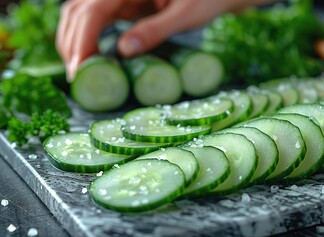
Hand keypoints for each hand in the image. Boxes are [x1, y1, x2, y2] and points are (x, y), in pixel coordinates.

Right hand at [56, 0, 271, 80]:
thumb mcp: (185, 14)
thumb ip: (156, 30)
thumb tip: (124, 51)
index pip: (93, 9)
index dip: (82, 39)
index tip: (79, 69)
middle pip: (79, 10)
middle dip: (73, 43)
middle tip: (77, 77)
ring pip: (81, 13)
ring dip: (75, 41)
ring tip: (80, 71)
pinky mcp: (124, 3)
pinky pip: (97, 19)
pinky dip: (89, 38)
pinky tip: (93, 58)